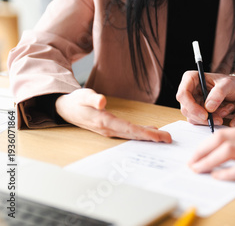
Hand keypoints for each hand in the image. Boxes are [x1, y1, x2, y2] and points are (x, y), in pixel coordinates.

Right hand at [55, 88, 171, 142]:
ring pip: (133, 135)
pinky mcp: (112, 129)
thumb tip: (102, 102)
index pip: (129, 129)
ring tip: (164, 138)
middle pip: (134, 135)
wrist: (66, 109)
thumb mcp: (83, 95)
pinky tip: (152, 132)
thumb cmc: (76, 101)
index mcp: (105, 122)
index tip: (159, 135)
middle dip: (152, 138)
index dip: (145, 133)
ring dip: (149, 137)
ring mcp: (110, 131)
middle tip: (169, 139)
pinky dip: (141, 133)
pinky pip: (129, 133)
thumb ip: (93, 99)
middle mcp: (109, 129)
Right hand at [176, 71, 234, 125]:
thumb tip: (208, 107)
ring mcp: (193, 102)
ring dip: (210, 119)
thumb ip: (219, 93)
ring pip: (193, 117)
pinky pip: (200, 121)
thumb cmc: (233, 84)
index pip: (183, 94)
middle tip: (219, 119)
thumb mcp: (229, 84)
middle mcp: (189, 90)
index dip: (191, 106)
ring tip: (225, 111)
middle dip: (202, 117)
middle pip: (186, 108)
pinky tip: (224, 112)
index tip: (205, 115)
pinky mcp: (198, 111)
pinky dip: (212, 120)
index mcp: (192, 78)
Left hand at [188, 124, 234, 180]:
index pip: (224, 132)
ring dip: (208, 160)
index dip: (206, 143)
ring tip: (198, 170)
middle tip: (191, 163)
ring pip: (228, 150)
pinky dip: (228, 172)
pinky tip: (219, 177)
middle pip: (220, 139)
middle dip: (201, 151)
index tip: (197, 153)